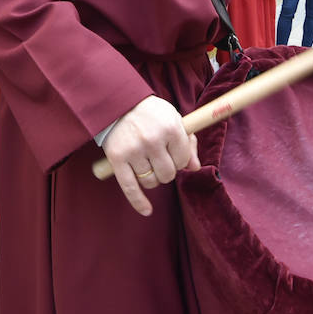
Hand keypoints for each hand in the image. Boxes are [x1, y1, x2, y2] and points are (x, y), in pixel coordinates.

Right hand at [100, 95, 198, 216]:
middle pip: (168, 174)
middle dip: (167, 170)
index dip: (180, 160)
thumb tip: (195, 168)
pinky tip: (147, 210)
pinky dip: (139, 202)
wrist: (118, 102)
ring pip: (151, 181)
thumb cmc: (150, 113)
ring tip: (148, 166)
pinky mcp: (117, 159)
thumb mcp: (173, 119)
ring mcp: (134, 150)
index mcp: (170, 128)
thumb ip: (187, 142)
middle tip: (160, 159)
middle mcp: (153, 140)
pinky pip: (130, 188)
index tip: (173, 154)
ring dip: (153, 179)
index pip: (183, 160)